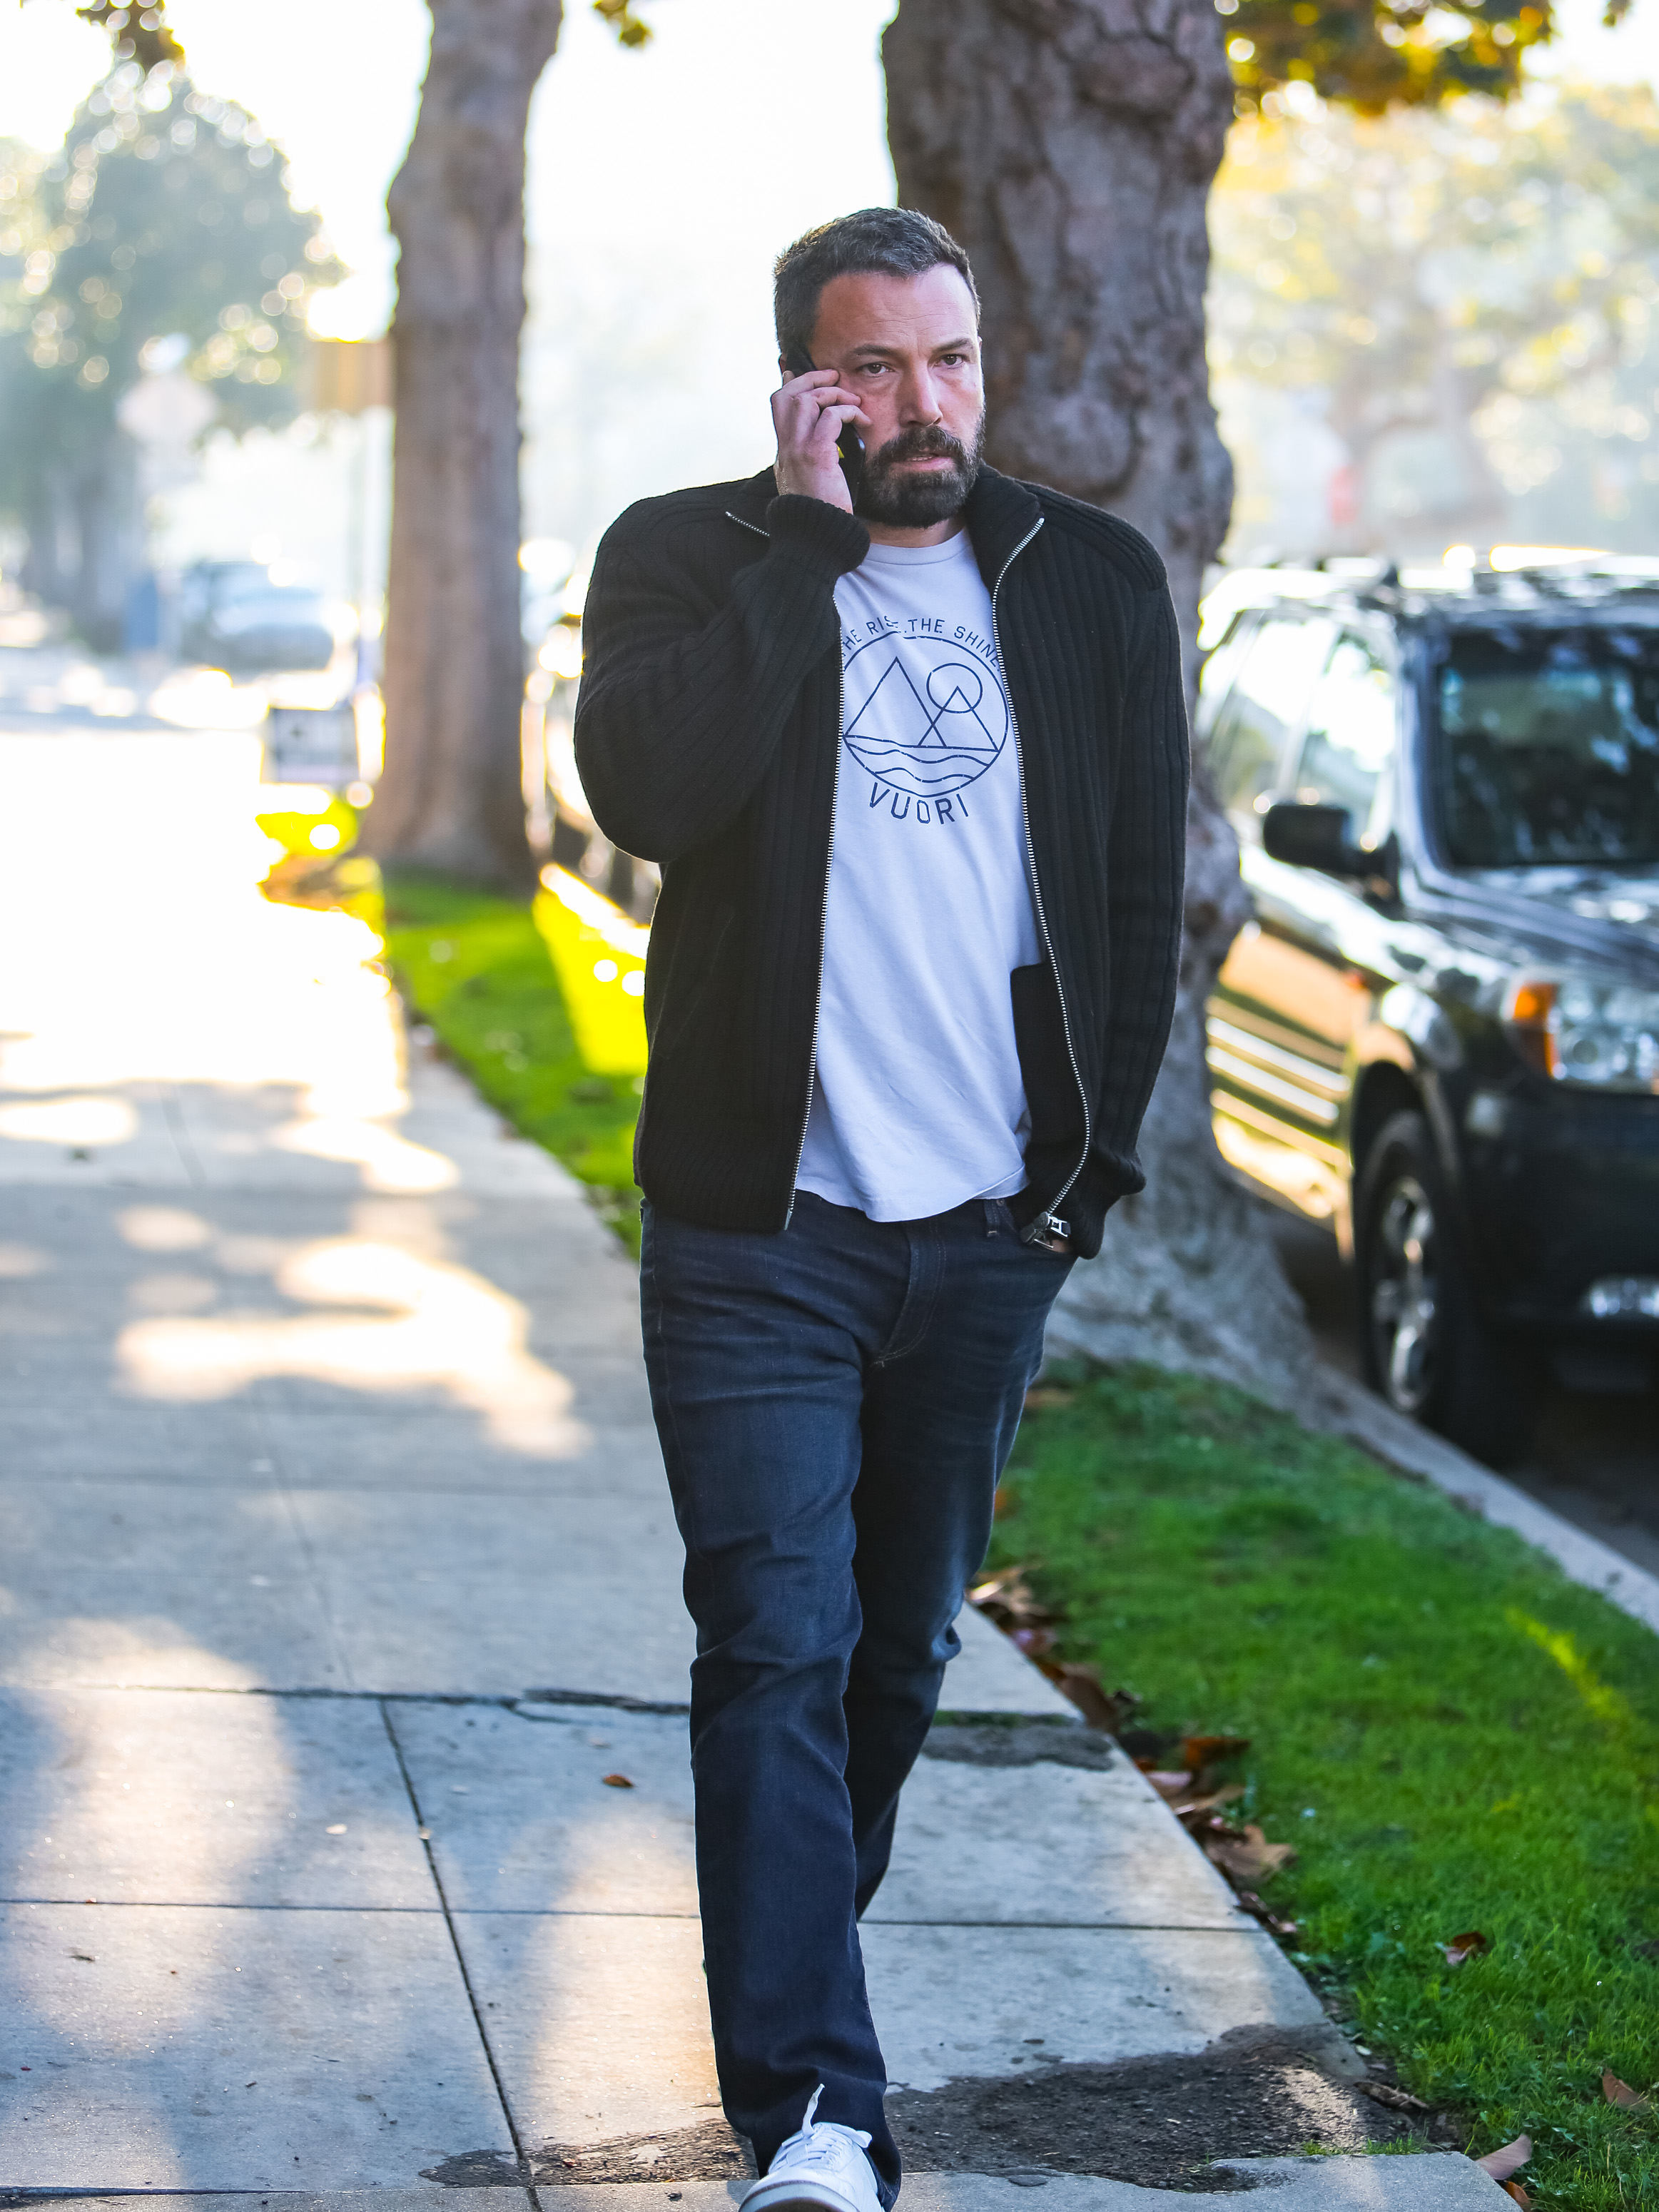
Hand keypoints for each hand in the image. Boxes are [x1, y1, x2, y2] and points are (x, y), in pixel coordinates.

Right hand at [771, 366, 867, 512]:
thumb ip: (810, 465)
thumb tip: (828, 451)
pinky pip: (830, 416)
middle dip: (810, 378)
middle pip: (786, 395)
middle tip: (833, 377)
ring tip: (852, 399)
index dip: (789, 385)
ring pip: (806, 399)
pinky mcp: (816, 454)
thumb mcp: (809, 487)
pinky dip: (848, 410)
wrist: (816, 536)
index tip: (800, 373)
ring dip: (832, 392)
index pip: (778, 407)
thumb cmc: (820, 516)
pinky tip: (861, 418)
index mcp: (783, 454)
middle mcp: (786, 448)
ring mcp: (797, 449)